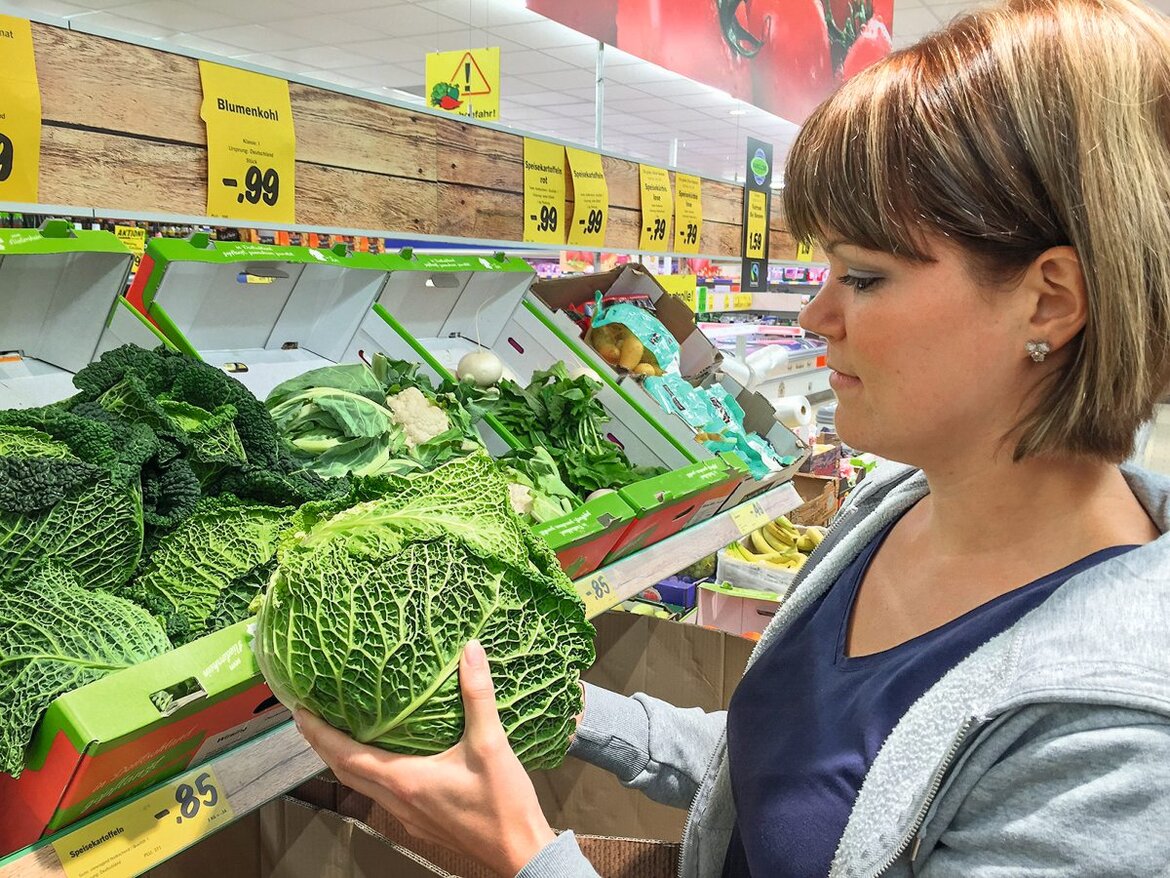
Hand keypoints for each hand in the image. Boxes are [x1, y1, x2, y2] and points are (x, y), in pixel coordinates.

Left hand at [294, 640, 555, 877]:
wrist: (519, 851)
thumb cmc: (502, 803)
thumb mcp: (491, 743)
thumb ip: (477, 695)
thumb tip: (470, 650)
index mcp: (405, 779)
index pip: (345, 754)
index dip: (318, 733)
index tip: (299, 709)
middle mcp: (397, 799)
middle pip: (344, 771)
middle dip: (322, 744)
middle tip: (308, 717)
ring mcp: (406, 815)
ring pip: (360, 785)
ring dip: (342, 760)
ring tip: (336, 734)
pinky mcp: (420, 822)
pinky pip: (380, 794)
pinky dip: (367, 773)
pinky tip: (381, 761)